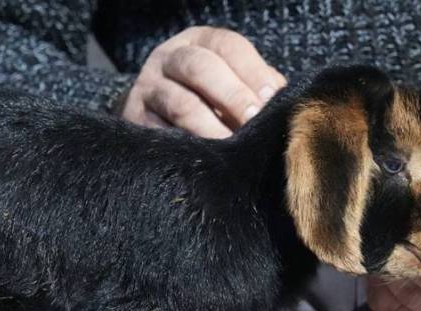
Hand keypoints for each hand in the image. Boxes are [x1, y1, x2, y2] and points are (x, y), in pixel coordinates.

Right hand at [120, 26, 286, 137]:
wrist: (151, 115)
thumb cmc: (206, 100)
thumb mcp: (228, 81)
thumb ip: (254, 87)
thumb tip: (285, 105)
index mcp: (198, 41)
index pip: (227, 46)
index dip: (252, 71)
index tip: (270, 99)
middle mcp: (169, 58)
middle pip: (199, 67)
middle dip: (231, 95)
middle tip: (251, 122)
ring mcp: (148, 88)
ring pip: (179, 102)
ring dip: (209, 126)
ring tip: (231, 147)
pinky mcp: (135, 121)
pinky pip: (161, 133)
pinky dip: (185, 146)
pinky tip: (204, 159)